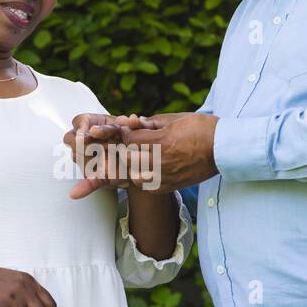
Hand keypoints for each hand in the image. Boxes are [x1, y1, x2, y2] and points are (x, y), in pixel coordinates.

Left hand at [77, 111, 218, 193]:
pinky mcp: (165, 186)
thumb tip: (126, 124)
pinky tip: (115, 181)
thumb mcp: (172, 120)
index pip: (125, 137)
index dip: (108, 133)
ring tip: (82, 187)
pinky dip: (126, 182)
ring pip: (126, 176)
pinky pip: (140, 186)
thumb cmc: (199, 128)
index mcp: (158, 141)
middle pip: (120, 159)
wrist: (223, 149)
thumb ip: (147, 125)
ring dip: (108, 176)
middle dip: (101, 158)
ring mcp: (161, 176)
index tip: (92, 132)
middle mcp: (157, 161)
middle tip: (82, 157)